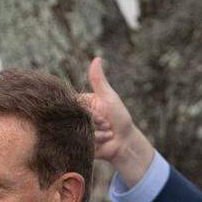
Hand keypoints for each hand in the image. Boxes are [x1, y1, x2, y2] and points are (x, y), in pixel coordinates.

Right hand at [79, 57, 155, 186]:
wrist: (124, 141)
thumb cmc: (119, 118)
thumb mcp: (109, 97)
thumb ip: (98, 80)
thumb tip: (97, 58)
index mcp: (83, 103)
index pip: (76, 104)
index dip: (90, 111)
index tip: (102, 114)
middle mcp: (77, 116)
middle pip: (77, 118)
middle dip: (96, 123)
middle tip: (108, 124)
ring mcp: (77, 130)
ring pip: (79, 131)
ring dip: (97, 133)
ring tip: (108, 133)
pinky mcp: (78, 143)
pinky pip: (81, 141)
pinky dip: (96, 141)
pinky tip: (104, 141)